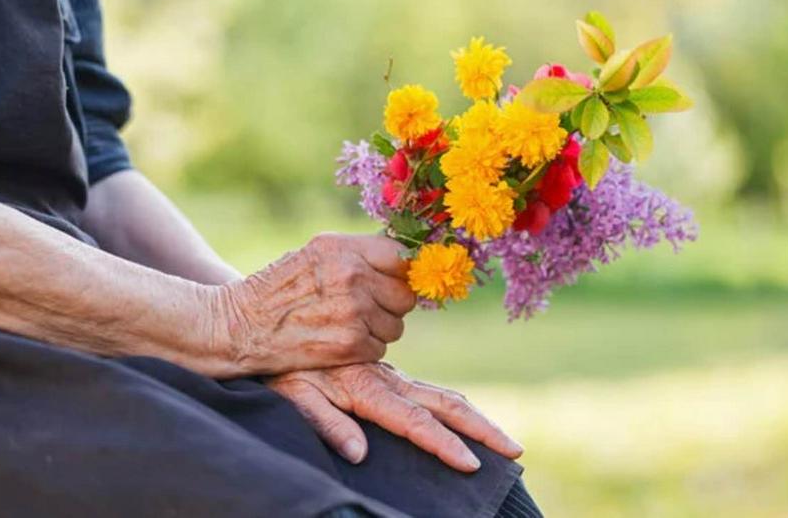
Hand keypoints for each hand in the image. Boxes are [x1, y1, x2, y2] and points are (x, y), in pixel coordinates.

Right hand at [214, 234, 416, 374]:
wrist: (239, 326)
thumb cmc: (277, 290)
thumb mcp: (314, 254)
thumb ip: (358, 255)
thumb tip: (405, 260)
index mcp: (342, 248)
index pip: (399, 256)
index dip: (399, 272)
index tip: (391, 282)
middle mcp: (351, 274)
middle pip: (404, 295)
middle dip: (390, 305)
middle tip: (364, 309)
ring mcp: (353, 310)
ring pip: (396, 326)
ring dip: (377, 331)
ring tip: (344, 325)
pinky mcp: (350, 344)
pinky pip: (380, 350)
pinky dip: (363, 351)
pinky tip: (337, 343)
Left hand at [266, 362, 522, 472]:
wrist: (274, 323)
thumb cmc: (280, 364)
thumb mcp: (295, 394)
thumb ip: (326, 422)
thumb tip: (360, 454)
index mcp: (365, 387)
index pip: (413, 420)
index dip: (444, 444)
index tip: (473, 464)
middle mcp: (384, 378)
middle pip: (442, 404)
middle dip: (479, 428)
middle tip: (513, 450)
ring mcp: (387, 374)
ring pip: (440, 394)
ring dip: (474, 416)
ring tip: (503, 439)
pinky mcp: (384, 372)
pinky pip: (426, 388)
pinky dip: (454, 403)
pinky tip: (466, 416)